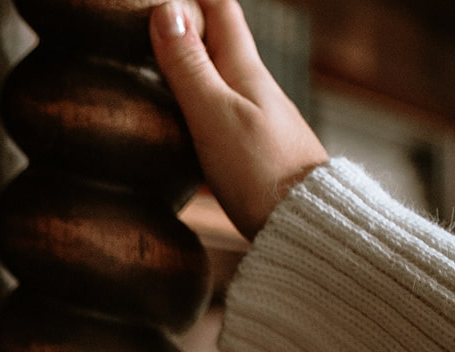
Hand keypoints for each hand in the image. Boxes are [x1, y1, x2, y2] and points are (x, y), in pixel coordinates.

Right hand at [151, 0, 326, 238]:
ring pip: (222, 79)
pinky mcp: (257, 150)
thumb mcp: (213, 115)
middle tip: (147, 34)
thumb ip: (188, 67)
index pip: (222, 11)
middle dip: (189, 29)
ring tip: (154, 74)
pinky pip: (223, 113)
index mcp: (247, 70)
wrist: (306, 226)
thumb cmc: (260, 171)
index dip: (192, 0)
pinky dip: (199, 105)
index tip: (160, 7)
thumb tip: (167, 11)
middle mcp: (257, 88)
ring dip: (191, 69)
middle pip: (222, 42)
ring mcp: (260, 120)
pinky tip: (183, 124)